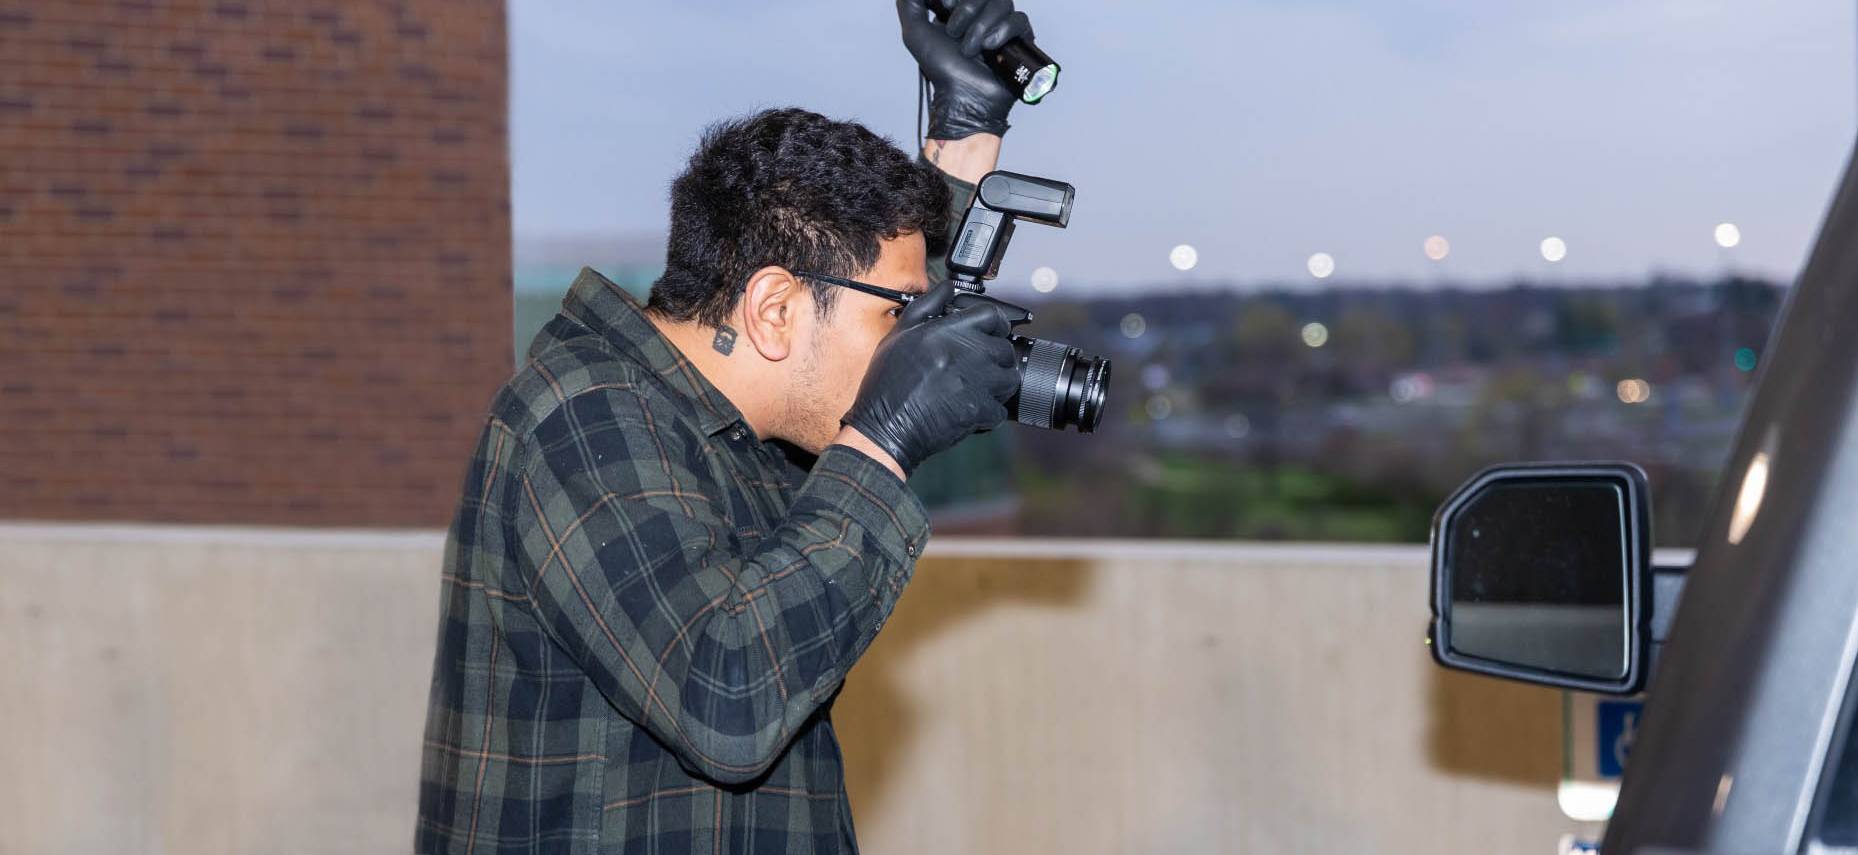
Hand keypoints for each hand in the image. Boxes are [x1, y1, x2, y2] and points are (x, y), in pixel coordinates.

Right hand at [842, 281, 1019, 475]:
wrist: (884, 426)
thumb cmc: (888, 383)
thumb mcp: (899, 335)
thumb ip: (927, 306)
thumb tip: (947, 287)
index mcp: (947, 331)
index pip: (992, 315)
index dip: (997, 322)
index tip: (994, 331)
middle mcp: (965, 353)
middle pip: (1004, 348)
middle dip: (997, 357)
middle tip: (982, 366)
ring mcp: (975, 382)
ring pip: (1009, 378)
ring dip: (998, 384)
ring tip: (978, 389)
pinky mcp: (978, 410)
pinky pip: (999, 409)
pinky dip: (989, 413)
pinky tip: (971, 410)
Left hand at [897, 0, 1033, 139]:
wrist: (963, 95)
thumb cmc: (942, 70)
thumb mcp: (915, 32)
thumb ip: (910, 3)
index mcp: (962, 8)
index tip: (946, 6)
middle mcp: (983, 14)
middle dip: (967, 10)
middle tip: (954, 33)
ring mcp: (1002, 25)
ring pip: (1002, 3)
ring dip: (981, 26)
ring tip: (970, 49)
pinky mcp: (1020, 39)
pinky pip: (1019, 20)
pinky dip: (1002, 32)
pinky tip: (990, 49)